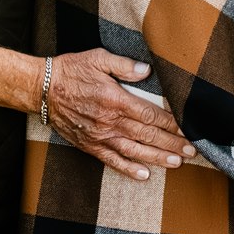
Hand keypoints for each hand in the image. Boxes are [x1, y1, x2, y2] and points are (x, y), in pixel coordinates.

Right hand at [44, 49, 194, 182]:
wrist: (41, 90)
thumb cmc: (71, 71)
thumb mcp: (98, 58)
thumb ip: (124, 65)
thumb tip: (147, 71)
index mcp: (116, 100)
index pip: (150, 114)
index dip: (171, 123)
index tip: (187, 128)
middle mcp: (110, 122)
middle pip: (147, 135)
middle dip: (172, 143)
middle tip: (192, 150)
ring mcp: (100, 136)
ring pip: (134, 151)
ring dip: (157, 158)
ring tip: (177, 163)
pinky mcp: (89, 145)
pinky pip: (112, 160)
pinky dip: (128, 169)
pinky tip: (143, 175)